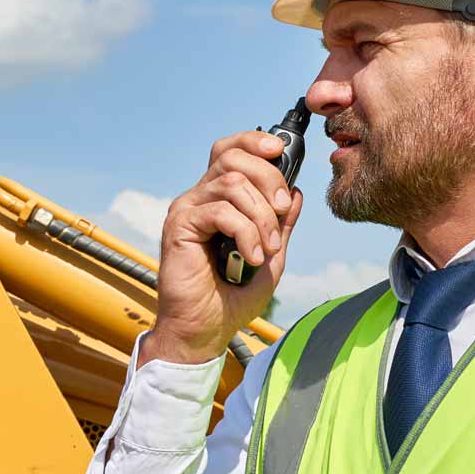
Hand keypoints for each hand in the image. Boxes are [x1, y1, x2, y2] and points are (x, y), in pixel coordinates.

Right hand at [144, 131, 305, 366]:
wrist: (204, 331)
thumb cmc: (231, 299)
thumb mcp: (271, 257)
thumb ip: (281, 225)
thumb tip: (295, 193)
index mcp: (218, 200)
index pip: (231, 151)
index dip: (255, 142)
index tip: (281, 152)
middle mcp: (199, 199)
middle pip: (233, 157)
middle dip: (268, 178)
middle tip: (282, 212)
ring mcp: (186, 211)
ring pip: (231, 183)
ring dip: (261, 216)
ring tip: (267, 250)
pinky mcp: (179, 227)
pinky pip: (221, 212)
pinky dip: (246, 233)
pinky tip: (252, 257)